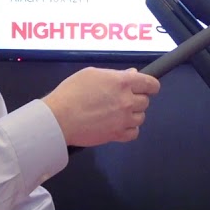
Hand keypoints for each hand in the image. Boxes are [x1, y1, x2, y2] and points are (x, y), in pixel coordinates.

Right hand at [44, 68, 160, 146]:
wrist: (59, 118)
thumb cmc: (71, 92)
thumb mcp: (92, 74)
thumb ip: (115, 74)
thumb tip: (132, 74)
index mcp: (122, 82)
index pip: (150, 83)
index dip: (150, 85)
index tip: (148, 87)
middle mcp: (127, 100)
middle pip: (145, 101)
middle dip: (136, 98)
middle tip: (121, 99)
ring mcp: (123, 119)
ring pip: (141, 117)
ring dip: (133, 114)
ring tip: (117, 113)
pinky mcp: (117, 135)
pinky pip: (134, 133)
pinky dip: (129, 129)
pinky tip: (119, 125)